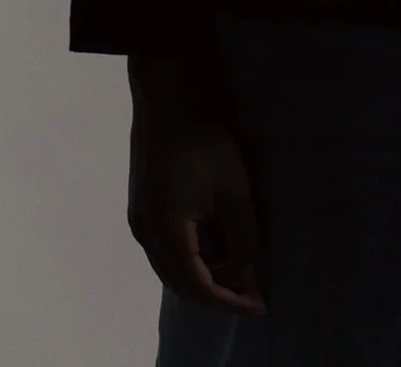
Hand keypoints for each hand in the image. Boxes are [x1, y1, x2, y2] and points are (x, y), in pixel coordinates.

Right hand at [127, 99, 268, 315]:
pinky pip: (166, 247)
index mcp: (166, 233)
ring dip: (203, 274)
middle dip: (217, 293)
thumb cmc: (205, 138)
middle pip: (180, 284)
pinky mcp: (143, 204)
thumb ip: (242, 236)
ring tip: (240, 268)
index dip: (231, 301)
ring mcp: (140, 219)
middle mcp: (145, 233)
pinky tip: (217, 244)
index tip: (260, 305)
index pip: (199, 288)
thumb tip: (246, 271)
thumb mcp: (234, 189)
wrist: (170, 94)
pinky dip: (191, 255)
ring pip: (171, 267)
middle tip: (252, 292)